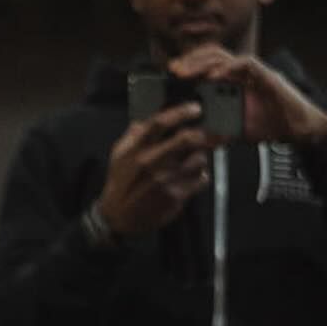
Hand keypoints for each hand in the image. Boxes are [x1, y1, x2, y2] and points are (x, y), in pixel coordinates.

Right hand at [96, 101, 214, 239]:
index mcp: (136, 148)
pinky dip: (201, 177)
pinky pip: (202, 179)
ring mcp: (165, 179)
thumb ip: (132, 136)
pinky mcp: (177, 195)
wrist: (118, 217)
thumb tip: (144, 119)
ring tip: (192, 163)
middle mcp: (151, 161)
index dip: (182, 112)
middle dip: (203, 134)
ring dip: (200, 159)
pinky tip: (190, 180)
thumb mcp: (118, 156)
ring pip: (200, 159)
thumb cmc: (120, 183)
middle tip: (208, 135)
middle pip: (188, 138)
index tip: (196, 109)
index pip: (160, 122)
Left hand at [169, 45, 326, 144]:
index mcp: (231, 82)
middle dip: (190, 60)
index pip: (207, 65)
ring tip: (185, 72)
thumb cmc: (268, 127)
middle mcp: (241, 73)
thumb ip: (213, 129)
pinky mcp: (267, 75)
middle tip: (172, 70)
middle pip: (212, 55)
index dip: (188, 66)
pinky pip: (245, 64)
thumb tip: (192, 138)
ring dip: (202, 62)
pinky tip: (212, 78)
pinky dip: (227, 69)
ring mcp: (254, 72)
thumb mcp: (232, 130)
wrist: (297, 130)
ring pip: (224, 56)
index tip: (170, 75)